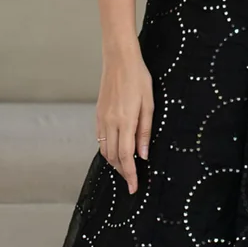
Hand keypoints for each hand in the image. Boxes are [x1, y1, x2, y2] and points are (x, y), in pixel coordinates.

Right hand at [96, 52, 153, 193]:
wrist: (119, 59)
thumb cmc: (138, 78)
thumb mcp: (149, 104)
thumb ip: (145, 131)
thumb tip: (142, 155)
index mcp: (125, 121)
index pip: (125, 156)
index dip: (130, 174)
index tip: (134, 187)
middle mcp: (110, 123)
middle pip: (113, 157)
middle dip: (122, 172)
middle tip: (132, 181)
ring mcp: (102, 118)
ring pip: (105, 150)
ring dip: (114, 162)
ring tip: (126, 168)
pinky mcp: (98, 114)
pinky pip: (100, 139)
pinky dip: (107, 149)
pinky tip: (116, 151)